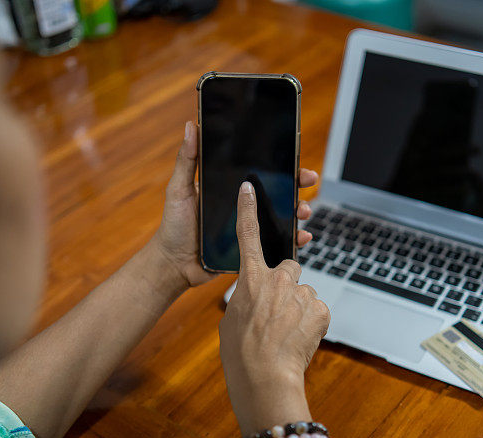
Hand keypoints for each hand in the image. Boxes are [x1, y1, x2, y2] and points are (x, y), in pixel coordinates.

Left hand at [155, 121, 320, 287]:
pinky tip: (301, 237)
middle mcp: (244, 208)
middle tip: (308, 179)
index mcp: (230, 190)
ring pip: (283, 217)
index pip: (260, 174)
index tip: (295, 160)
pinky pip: (278, 244)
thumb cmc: (174, 226)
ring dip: (299, 211)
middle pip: (278, 193)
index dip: (280, 167)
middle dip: (298, 185)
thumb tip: (191, 127)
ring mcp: (251, 228)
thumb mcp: (179, 189)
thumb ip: (187, 160)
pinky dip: (294, 240)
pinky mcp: (253, 249)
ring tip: (303, 210)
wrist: (174, 264)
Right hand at [218, 182, 330, 434]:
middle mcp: (278, 280)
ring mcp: (302, 294)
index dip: (248, 210)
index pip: (247, 236)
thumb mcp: (231, 320)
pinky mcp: (321, 310)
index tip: (249, 189)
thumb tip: (257, 300)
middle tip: (278, 312)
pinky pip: (317, 311)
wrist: (265, 378)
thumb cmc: (241, 354)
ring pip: (304, 294)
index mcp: (250, 280)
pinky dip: (311, 323)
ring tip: (287, 334)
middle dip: (287, 284)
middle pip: (289, 268)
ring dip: (299, 309)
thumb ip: (246, 300)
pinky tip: (299, 340)